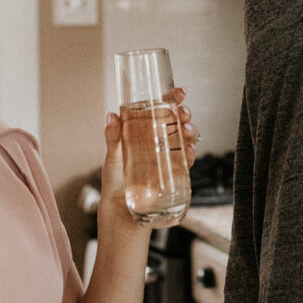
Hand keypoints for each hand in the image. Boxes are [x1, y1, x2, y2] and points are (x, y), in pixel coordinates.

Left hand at [99, 88, 199, 225]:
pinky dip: (191, 154)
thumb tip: (111, 115)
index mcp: (144, 132)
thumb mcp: (112, 156)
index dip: (171, 99)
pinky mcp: (174, 172)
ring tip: (188, 130)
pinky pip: (187, 160)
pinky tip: (189, 151)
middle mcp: (159, 141)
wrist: (122, 210)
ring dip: (191, 131)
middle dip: (184, 114)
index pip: (160, 110)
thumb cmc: (116, 181)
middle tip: (184, 113)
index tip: (179, 92)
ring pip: (186, 138)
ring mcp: (168, 156)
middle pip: (177, 122)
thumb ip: (113, 136)